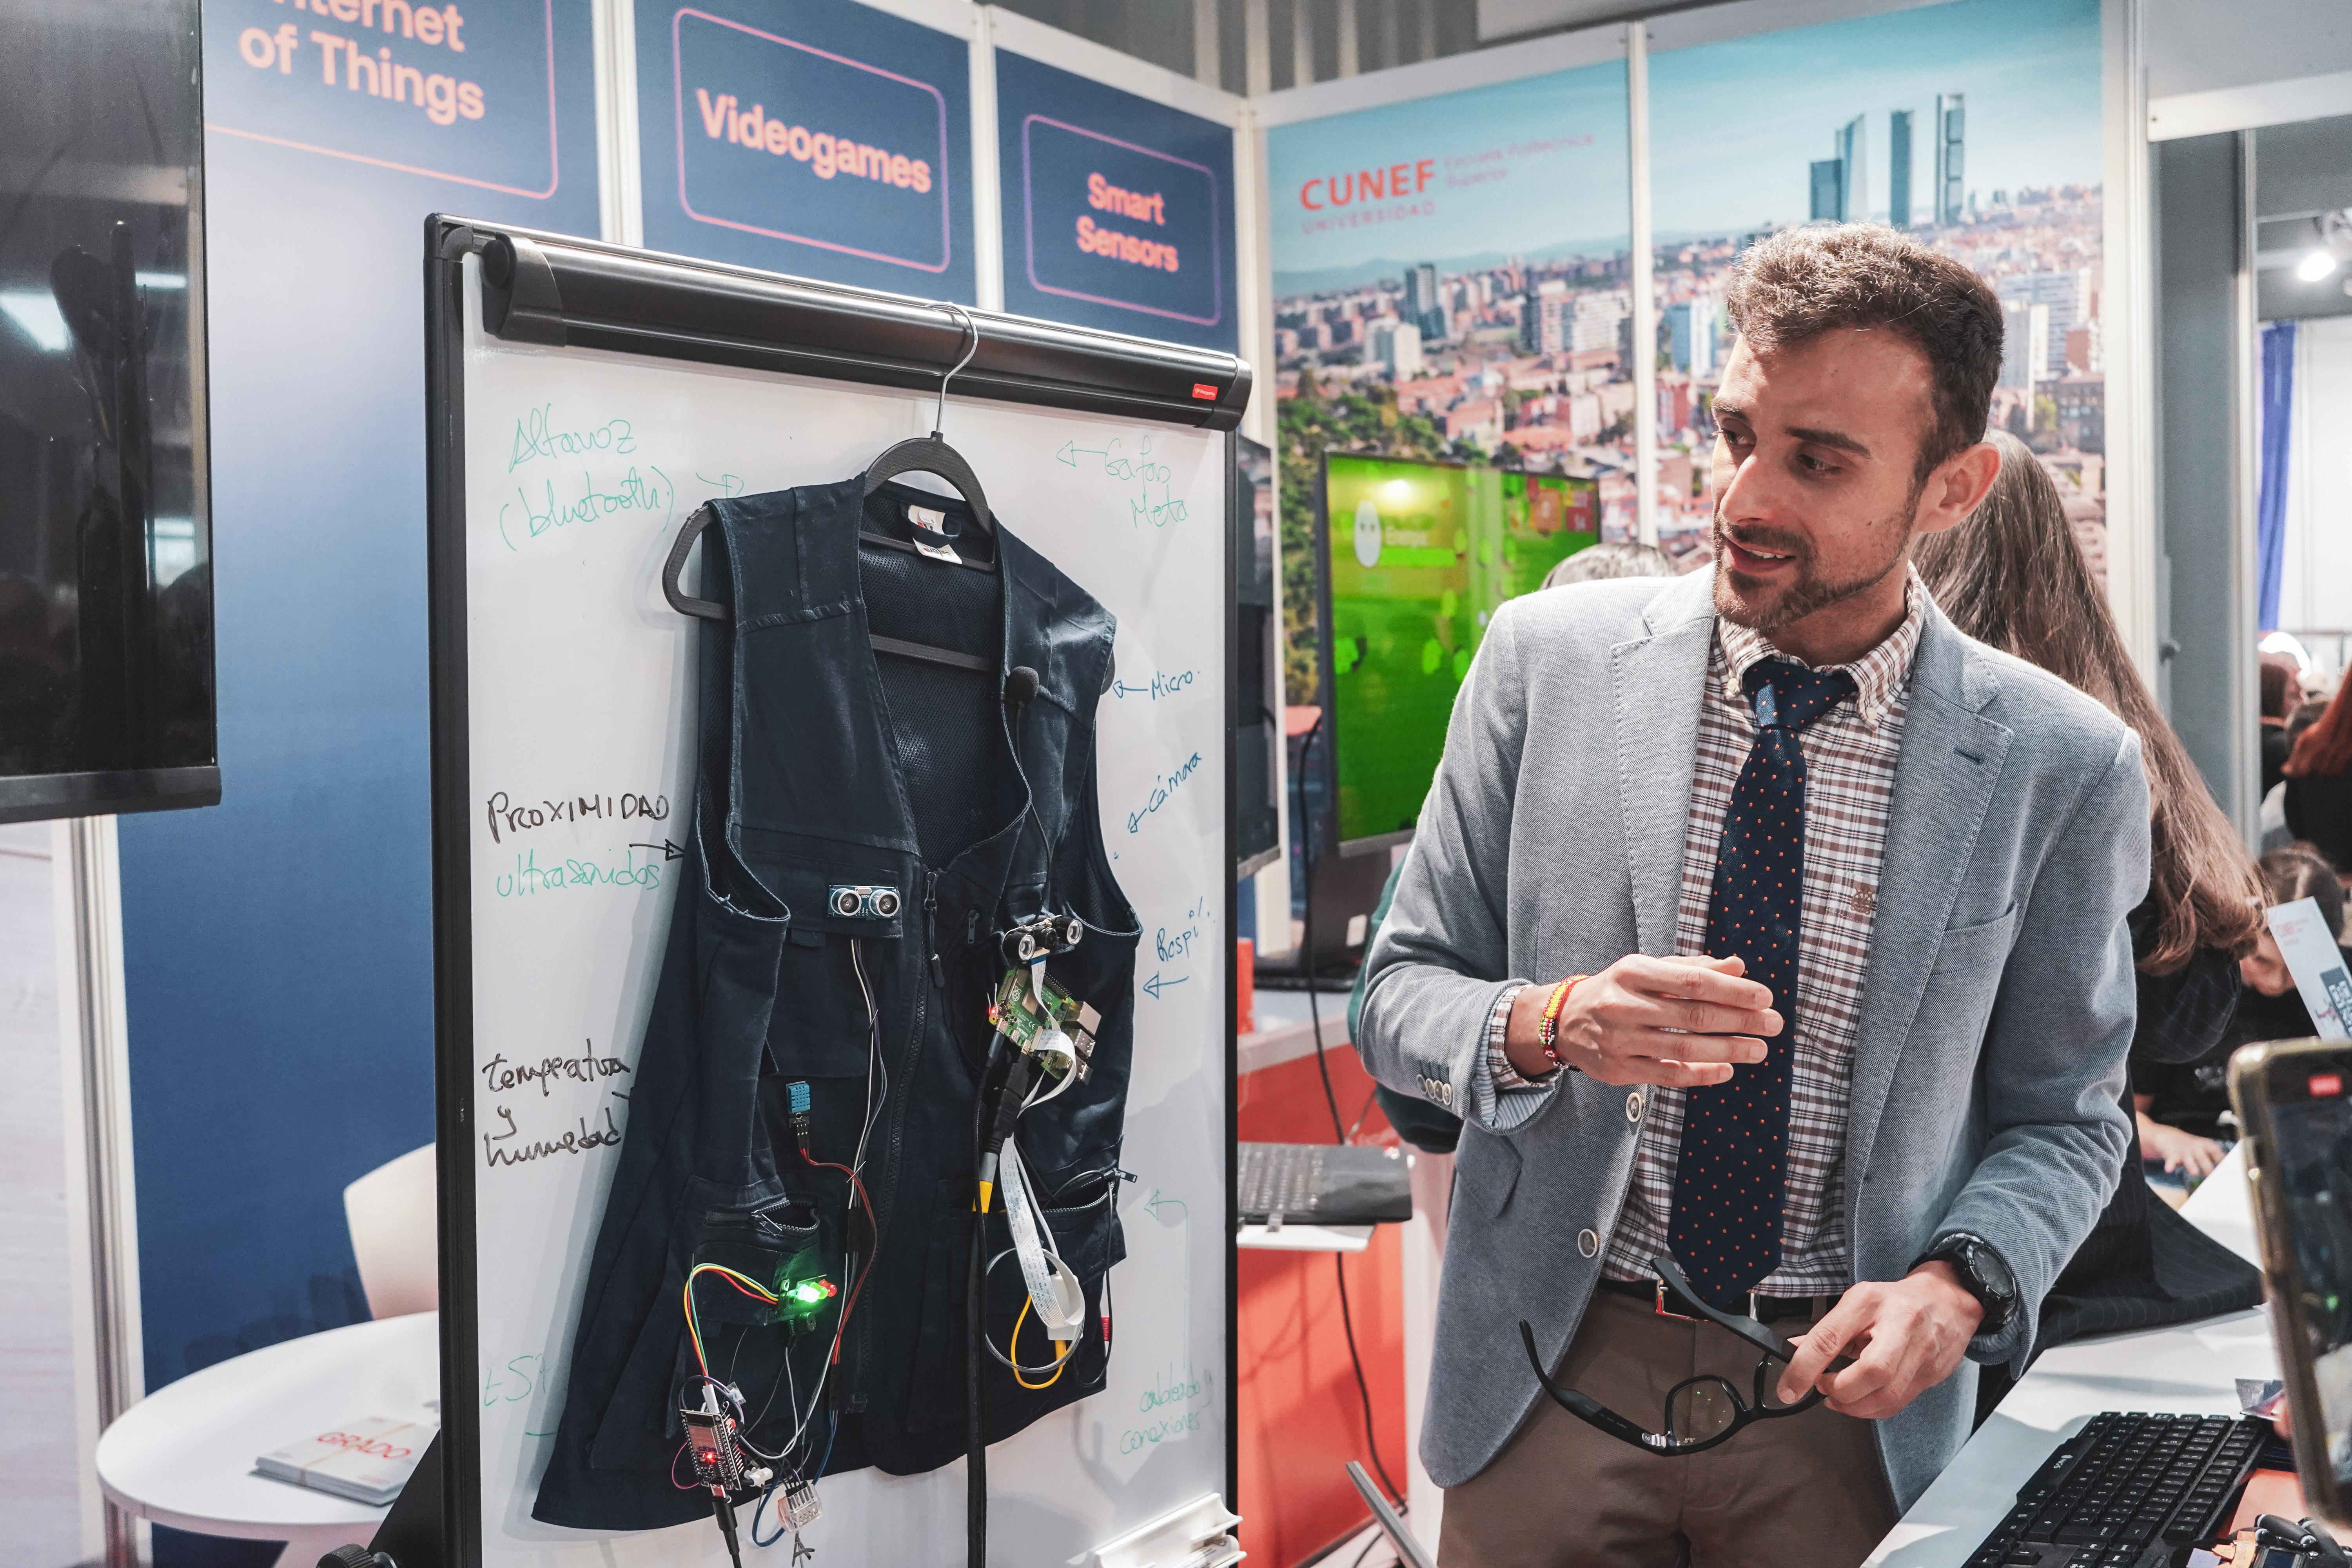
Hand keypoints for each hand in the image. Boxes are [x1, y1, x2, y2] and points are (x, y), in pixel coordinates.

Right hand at [1505, 953, 1780, 1087]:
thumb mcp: (1647, 970)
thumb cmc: (1618, 990)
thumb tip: (1738, 967)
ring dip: (1729, 1050)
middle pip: (1693, 1015)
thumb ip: (1692, 968)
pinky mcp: (1619, 1070)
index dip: (1733, 990)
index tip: (1765, 997)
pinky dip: (1702, 1075)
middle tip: (1773, 1025)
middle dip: (1740, 1021)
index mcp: (1632, 972)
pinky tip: (1726, 1071)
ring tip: (1759, 1050)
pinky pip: (1668, 1075)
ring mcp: (1619, 1040)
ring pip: (1684, 1048)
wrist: (1563, 1021)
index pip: (1692, 981)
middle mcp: (1623, 1005)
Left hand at [1773, 1262, 1982, 1419]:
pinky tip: (1861, 1401)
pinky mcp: (1932, 1375)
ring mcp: (1921, 1352)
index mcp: (1870, 1302)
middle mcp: (1900, 1327)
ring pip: (1887, 1396)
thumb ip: (1826, 1330)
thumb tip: (1795, 1352)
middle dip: (1839, 1391)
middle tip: (1823, 1388)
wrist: (1947, 1300)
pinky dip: (1873, 1409)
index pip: (1830, 1338)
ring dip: (1854, 1407)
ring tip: (1838, 1397)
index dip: (1804, 1368)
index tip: (1789, 1388)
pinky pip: (1899, 1404)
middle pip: (1870, 1373)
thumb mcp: (1856, 1302)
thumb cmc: (1895, 1301)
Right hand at [2138, 1114, 2222, 1176]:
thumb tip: (2233, 1171)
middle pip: (2203, 1158)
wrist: (2169, 1137)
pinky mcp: (2172, 1155)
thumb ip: (2217, 1157)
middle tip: (2214, 1177)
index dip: (2223, 1161)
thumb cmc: (2192, 1146)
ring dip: (2191, 1166)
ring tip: (2194, 1172)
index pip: (2217, 1152)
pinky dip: (2170, 1165)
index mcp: (2206, 1145)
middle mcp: (2195, 1148)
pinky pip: (2171, 1161)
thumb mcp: (2205, 1148)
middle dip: (2208, 1168)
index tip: (2230, 1171)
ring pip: (2188, 1160)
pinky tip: (2169, 1169)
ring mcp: (2183, 1151)